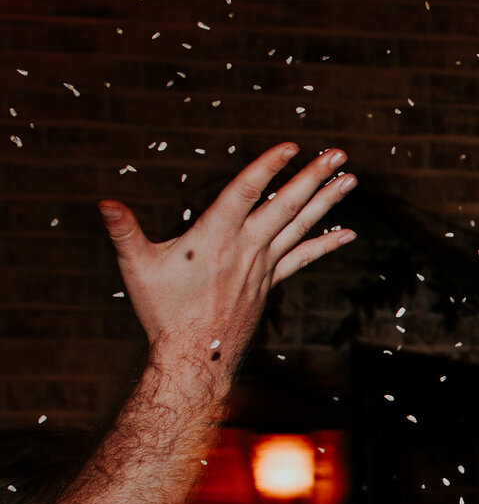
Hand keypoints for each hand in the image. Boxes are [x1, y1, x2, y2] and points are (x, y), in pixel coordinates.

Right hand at [102, 142, 357, 365]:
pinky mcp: (270, 282)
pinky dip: (326, 243)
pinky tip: (348, 232)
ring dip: (326, 201)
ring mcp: (263, 265)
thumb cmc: (163, 311)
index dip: (268, 166)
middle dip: (313, 177)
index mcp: (214, 236)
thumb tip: (104, 202)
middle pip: (285, 205)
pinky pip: (304, 257)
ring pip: (301, 227)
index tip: (292, 146)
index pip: (246, 191)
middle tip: (339, 154)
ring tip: (350, 178)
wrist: (195, 357)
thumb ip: (124, 230)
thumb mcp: (137, 267)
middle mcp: (246, 247)